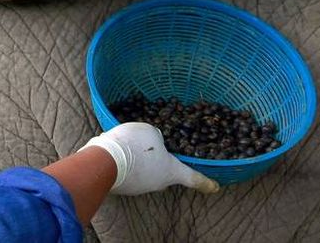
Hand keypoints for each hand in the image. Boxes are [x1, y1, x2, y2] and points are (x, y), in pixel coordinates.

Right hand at [80, 122, 218, 195]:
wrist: (104, 160)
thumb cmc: (134, 145)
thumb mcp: (151, 132)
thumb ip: (157, 137)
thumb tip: (153, 142)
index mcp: (171, 171)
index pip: (192, 178)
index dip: (205, 181)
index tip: (215, 187)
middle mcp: (157, 183)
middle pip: (165, 172)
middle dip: (162, 161)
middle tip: (156, 147)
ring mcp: (139, 187)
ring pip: (145, 170)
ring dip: (141, 158)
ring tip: (132, 142)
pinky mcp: (123, 185)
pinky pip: (130, 169)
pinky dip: (128, 159)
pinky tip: (120, 148)